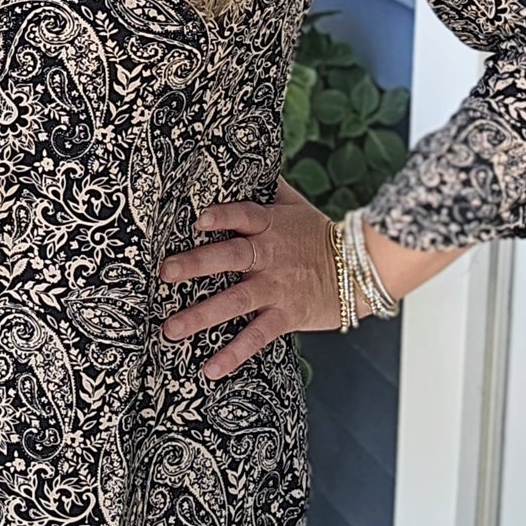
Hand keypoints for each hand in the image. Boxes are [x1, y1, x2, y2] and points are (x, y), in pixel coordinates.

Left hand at [158, 176, 369, 380]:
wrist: (360, 269)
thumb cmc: (320, 234)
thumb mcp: (295, 204)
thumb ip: (268, 186)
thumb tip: (247, 156)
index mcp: (270, 226)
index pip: (244, 215)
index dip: (223, 216)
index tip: (198, 219)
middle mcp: (269, 257)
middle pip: (230, 257)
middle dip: (196, 264)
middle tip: (165, 272)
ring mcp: (277, 288)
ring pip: (235, 301)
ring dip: (201, 316)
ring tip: (170, 329)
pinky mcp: (286, 316)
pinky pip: (257, 337)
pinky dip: (234, 354)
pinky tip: (209, 370)